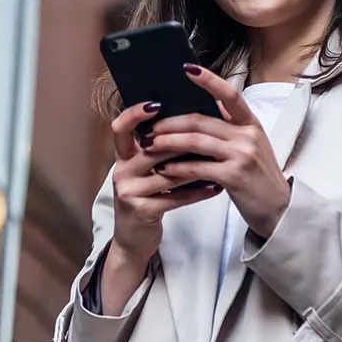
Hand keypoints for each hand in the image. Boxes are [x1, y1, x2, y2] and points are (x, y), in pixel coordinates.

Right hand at [104, 100, 223, 261]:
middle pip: (153, 148)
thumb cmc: (147, 197)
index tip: (156, 103)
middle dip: (183, 141)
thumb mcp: (146, 171)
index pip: (121, 127)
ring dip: (196, 167)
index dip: (134, 114)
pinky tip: (216, 188)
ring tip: (220, 160)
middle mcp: (122, 170)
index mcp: (123, 156)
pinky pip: (175, 198)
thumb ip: (159, 149)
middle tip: (210, 132)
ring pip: (168, 173)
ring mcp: (130, 191)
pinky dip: (198, 192)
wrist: (135, 238)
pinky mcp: (142, 210)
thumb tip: (189, 119)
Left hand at [143, 64, 292, 237]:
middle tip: (149, 127)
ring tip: (149, 145)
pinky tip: (163, 169)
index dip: (209, 80)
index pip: (230, 94)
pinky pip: (197, 166)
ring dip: (167, 142)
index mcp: (251, 123)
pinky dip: (177, 167)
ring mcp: (242, 154)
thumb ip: (229, 128)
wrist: (277, 207)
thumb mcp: (249, 145)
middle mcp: (248, 135)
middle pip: (200, 121)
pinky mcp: (233, 175)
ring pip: (195, 141)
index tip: (187, 69)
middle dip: (170, 123)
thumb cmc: (257, 176)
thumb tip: (197, 112)